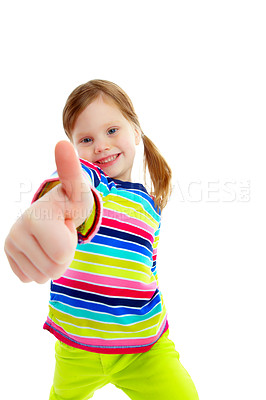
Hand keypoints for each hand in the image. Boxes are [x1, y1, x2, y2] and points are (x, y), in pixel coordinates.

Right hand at [4, 141, 92, 283]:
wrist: (56, 210)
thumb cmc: (71, 201)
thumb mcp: (78, 189)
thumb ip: (71, 170)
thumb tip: (62, 143)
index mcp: (34, 218)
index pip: (62, 255)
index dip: (71, 242)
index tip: (66, 223)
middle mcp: (16, 231)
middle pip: (53, 270)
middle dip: (64, 254)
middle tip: (61, 232)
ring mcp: (10, 245)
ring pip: (42, 276)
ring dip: (54, 261)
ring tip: (53, 238)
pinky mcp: (9, 256)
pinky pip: (32, 277)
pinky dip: (42, 266)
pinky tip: (42, 247)